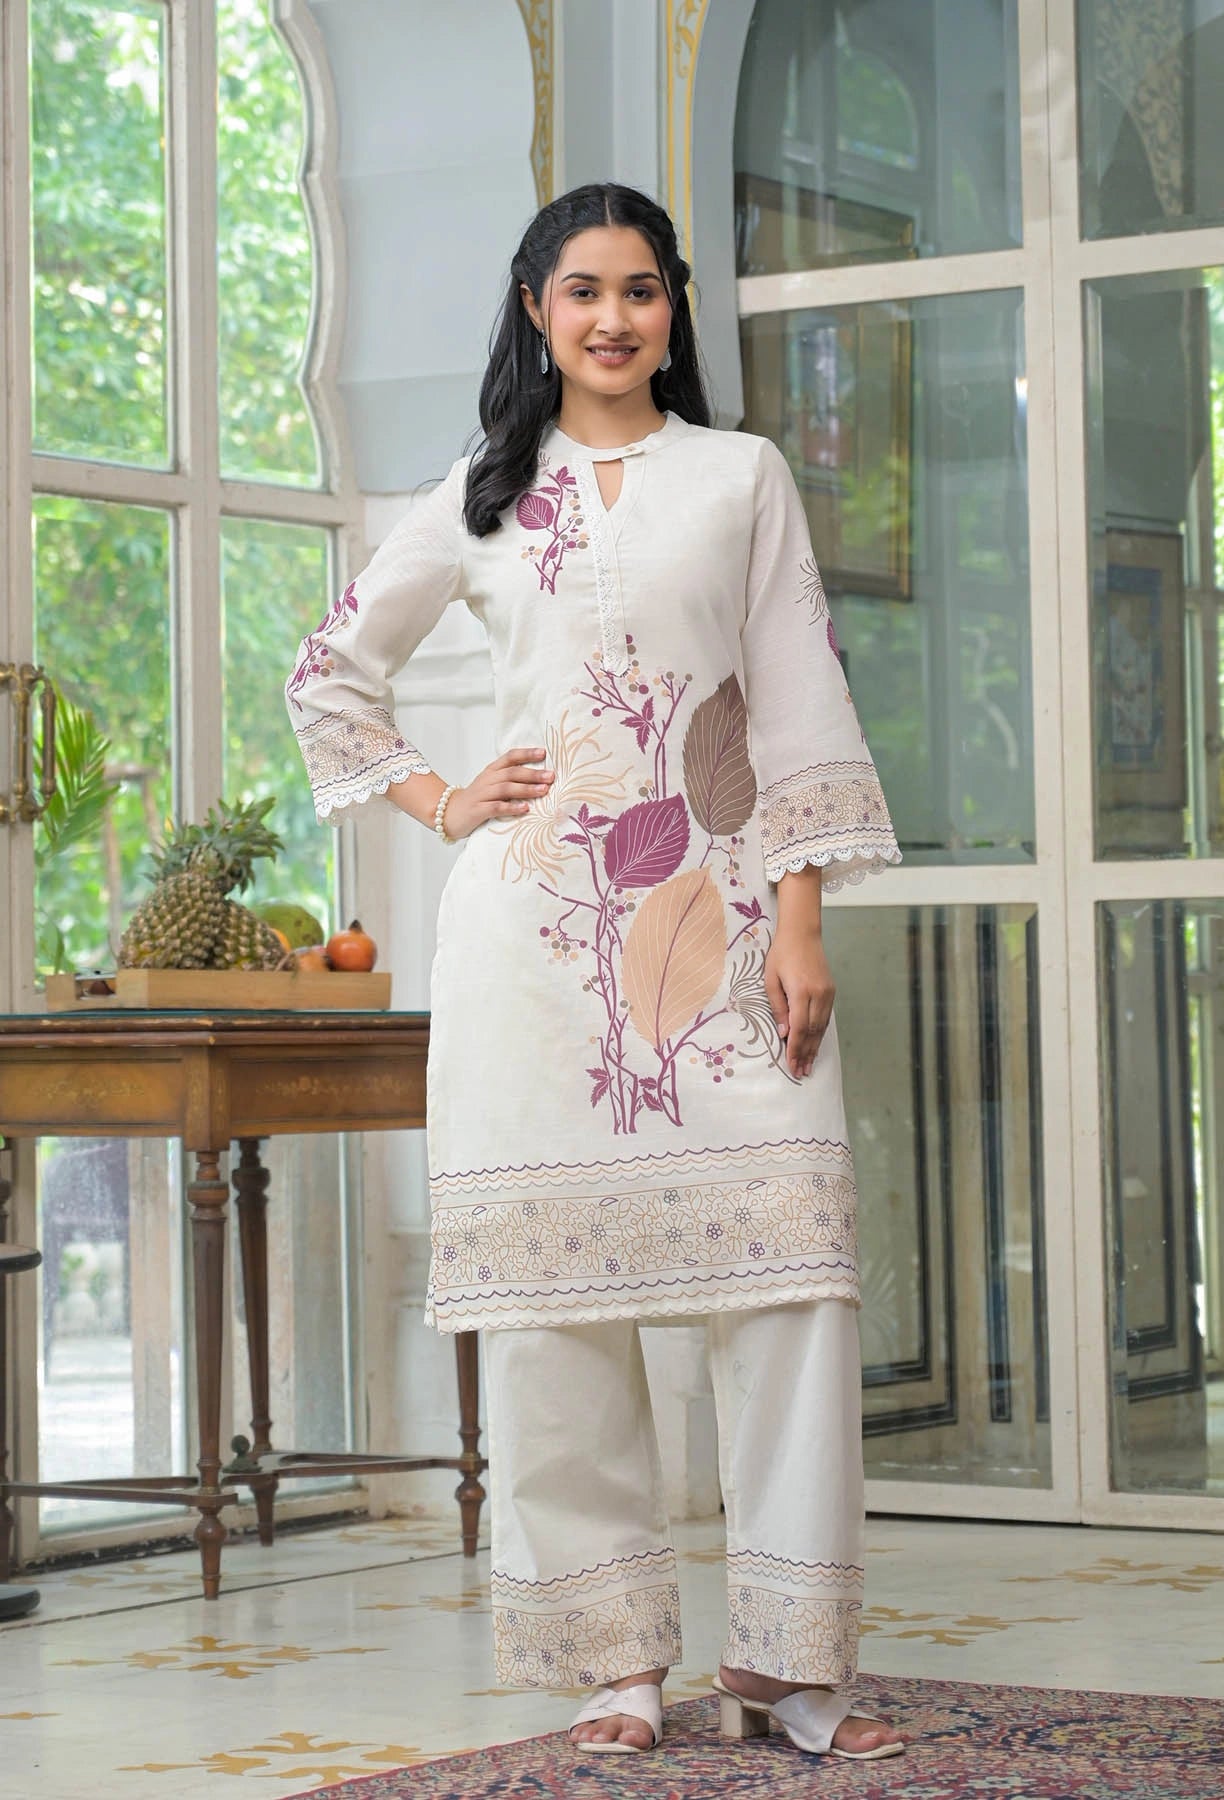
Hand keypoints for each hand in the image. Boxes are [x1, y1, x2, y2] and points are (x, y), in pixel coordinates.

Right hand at [442, 747, 553, 840]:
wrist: (447, 813)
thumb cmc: (476, 800)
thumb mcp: (491, 784)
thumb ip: (510, 779)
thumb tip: (540, 777)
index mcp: (491, 771)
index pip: (509, 757)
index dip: (526, 754)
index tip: (543, 753)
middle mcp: (486, 780)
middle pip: (511, 773)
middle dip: (532, 774)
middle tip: (550, 776)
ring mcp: (481, 795)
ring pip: (505, 788)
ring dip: (525, 789)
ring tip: (543, 790)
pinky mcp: (477, 811)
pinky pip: (496, 807)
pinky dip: (511, 807)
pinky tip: (525, 808)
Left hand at [764, 925, 834, 1078]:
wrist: (802, 934)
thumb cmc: (781, 955)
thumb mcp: (771, 980)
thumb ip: (778, 1007)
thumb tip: (783, 1034)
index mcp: (801, 991)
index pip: (798, 1028)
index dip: (795, 1049)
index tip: (791, 1066)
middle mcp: (818, 994)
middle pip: (812, 1032)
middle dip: (805, 1054)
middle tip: (801, 1072)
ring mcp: (827, 993)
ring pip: (821, 1027)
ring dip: (814, 1047)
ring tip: (808, 1064)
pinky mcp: (831, 992)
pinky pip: (825, 1018)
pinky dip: (819, 1034)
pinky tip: (815, 1045)